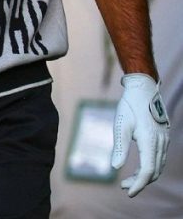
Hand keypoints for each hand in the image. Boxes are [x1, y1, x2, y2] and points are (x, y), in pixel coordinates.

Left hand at [111, 73, 169, 196]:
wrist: (143, 89)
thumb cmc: (129, 106)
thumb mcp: (121, 125)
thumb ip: (120, 147)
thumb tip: (115, 167)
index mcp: (150, 140)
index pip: (147, 171)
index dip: (138, 184)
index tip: (128, 192)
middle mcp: (161, 142)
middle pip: (154, 171)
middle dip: (139, 182)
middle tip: (124, 186)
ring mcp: (164, 139)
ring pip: (158, 166)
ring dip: (145, 175)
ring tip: (129, 179)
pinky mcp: (164, 137)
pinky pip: (160, 158)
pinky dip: (150, 166)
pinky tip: (139, 167)